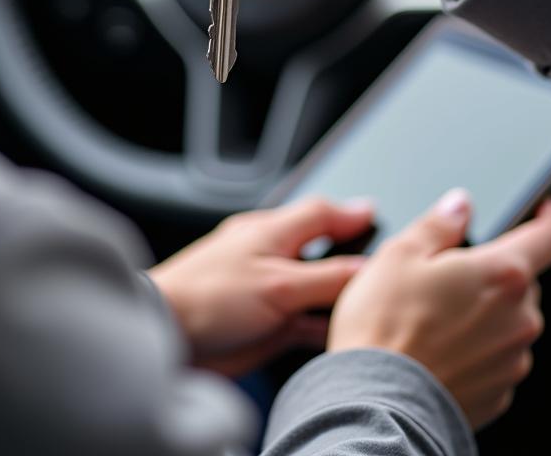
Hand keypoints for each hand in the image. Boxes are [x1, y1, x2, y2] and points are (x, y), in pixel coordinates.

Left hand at [149, 197, 372, 377]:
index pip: (320, 214)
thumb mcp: (278, 284)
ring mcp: (268, 292)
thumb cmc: (208, 296)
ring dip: (339, 295)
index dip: (350, 214)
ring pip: (315, 288)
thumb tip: (367, 268)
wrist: (166, 337)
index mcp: (272, 232)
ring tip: (373, 301)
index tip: (376, 215)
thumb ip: (325, 277)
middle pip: (321, 250)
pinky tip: (342, 334)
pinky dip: (324, 326)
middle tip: (384, 263)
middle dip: (350, 255)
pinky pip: (304, 322)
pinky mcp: (265, 326)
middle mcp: (271, 257)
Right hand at [329, 188, 550, 428]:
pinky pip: (495, 357)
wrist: (376, 402)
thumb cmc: (384, 327)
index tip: (543, 209)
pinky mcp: (499, 392)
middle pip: (521, 280)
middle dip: (492, 271)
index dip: (550, 216)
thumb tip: (459, 205)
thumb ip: (439, 224)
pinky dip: (474, 348)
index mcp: (502, 274)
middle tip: (444, 274)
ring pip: (508, 320)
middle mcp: (520, 318)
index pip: (550, 237)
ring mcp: (512, 360)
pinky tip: (436, 348)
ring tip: (430, 318)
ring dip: (482, 311)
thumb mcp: (399, 254)